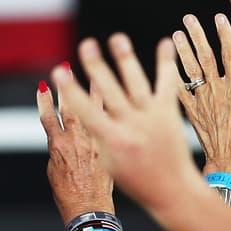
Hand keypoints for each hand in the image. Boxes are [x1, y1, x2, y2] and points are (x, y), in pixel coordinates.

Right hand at [37, 72, 115, 222]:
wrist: (91, 210)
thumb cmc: (70, 195)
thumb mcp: (55, 171)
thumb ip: (59, 150)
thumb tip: (61, 138)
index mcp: (58, 146)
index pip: (48, 116)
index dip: (44, 100)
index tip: (44, 85)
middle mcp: (77, 140)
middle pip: (72, 106)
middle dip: (69, 86)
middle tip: (67, 67)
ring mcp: (97, 142)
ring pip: (96, 111)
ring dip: (94, 90)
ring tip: (96, 72)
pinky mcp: (111, 148)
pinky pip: (115, 124)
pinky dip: (117, 109)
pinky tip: (122, 96)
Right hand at [53, 35, 200, 214]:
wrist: (172, 192)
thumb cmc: (135, 181)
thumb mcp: (108, 163)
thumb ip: (98, 136)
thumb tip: (85, 113)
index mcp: (111, 140)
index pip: (84, 111)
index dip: (70, 90)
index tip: (58, 71)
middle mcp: (131, 126)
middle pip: (109, 91)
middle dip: (96, 66)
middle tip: (86, 44)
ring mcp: (151, 118)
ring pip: (136, 83)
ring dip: (125, 58)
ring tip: (117, 39)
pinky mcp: (169, 114)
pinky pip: (167, 84)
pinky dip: (166, 63)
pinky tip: (166, 42)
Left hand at [173, 13, 230, 180]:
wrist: (229, 162)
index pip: (230, 54)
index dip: (224, 34)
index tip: (218, 17)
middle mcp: (217, 90)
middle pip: (206, 57)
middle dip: (198, 36)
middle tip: (189, 19)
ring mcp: (202, 100)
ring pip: (191, 70)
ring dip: (183, 51)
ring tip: (177, 35)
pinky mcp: (192, 112)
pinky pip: (180, 92)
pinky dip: (173, 79)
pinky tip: (166, 67)